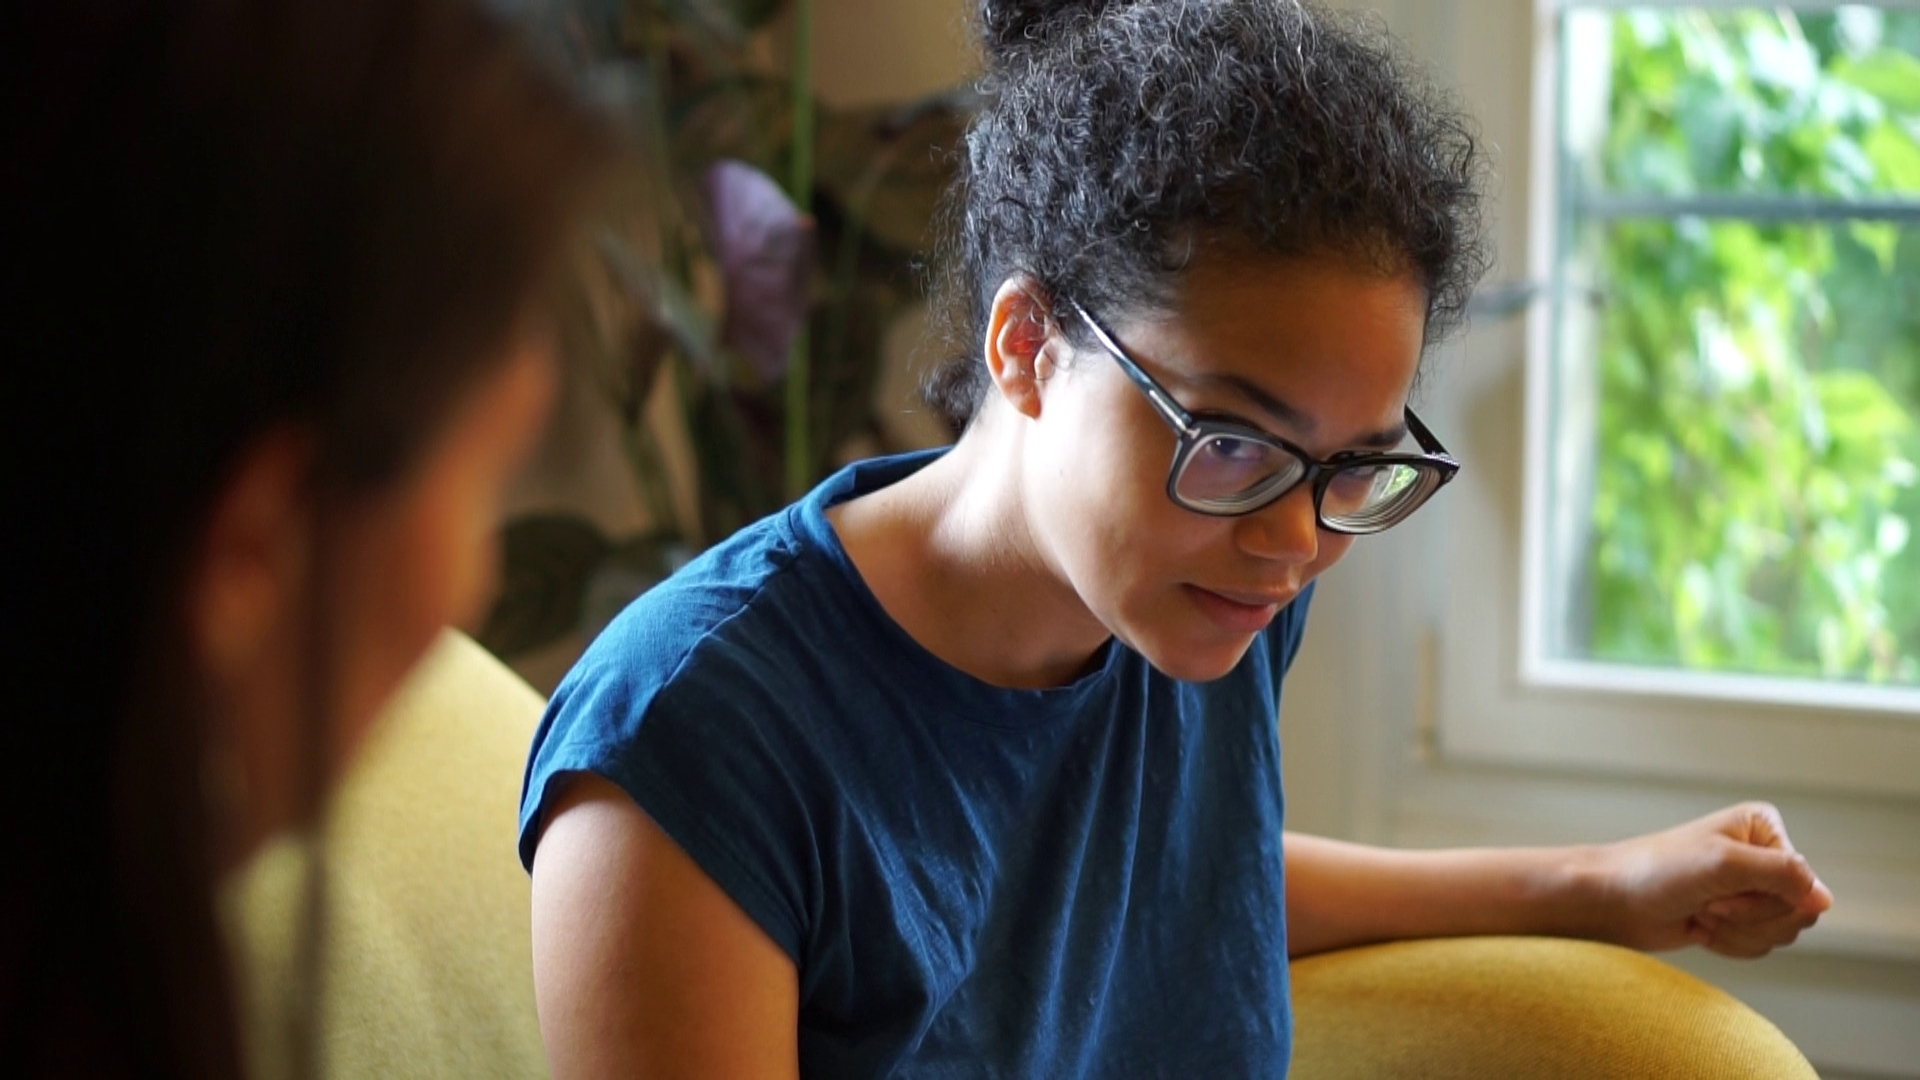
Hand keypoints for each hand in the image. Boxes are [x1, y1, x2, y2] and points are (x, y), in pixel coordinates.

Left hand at [1585, 802, 1833, 957]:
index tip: (1718, 888)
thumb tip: (1824, 900)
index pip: (1803, 884)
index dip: (1763, 899)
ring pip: (1781, 934)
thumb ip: (1782, 875)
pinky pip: (1759, 947)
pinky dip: (1728, 944)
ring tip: (1700, 912)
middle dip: (1749, 919)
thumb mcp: (1724, 864)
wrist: (1613, 900)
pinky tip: (1699, 927)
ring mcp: (1752, 889)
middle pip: (1798, 913)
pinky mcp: (1737, 917)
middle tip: (1707, 902)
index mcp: (1765, 829)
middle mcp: (1764, 856)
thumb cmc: (1657, 871)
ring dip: (1736, 933)